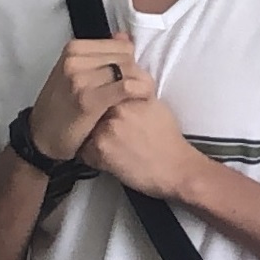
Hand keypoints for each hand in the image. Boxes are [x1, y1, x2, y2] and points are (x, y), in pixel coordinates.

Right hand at [28, 35, 152, 160]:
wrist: (42, 136)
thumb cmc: (62, 105)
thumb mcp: (76, 73)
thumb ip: (101, 54)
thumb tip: (124, 36)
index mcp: (74, 49)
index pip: (122, 45)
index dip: (133, 62)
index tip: (133, 77)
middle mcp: (75, 60)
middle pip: (127, 57)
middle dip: (138, 73)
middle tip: (139, 91)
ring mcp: (80, 79)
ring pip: (129, 70)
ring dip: (141, 84)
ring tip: (139, 98)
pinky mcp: (89, 99)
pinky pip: (127, 87)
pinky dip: (140, 92)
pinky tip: (141, 101)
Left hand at [78, 94, 210, 200]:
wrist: (177, 168)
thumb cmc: (168, 140)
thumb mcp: (154, 105)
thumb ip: (132, 94)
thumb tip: (117, 91)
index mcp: (127, 94)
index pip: (97, 93)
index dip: (99, 106)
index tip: (103, 114)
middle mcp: (115, 107)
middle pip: (88, 111)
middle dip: (92, 121)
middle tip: (111, 134)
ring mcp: (106, 128)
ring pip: (83, 130)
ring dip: (91, 139)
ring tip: (113, 148)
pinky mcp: (100, 149)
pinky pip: (83, 151)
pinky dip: (93, 157)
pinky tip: (111, 160)